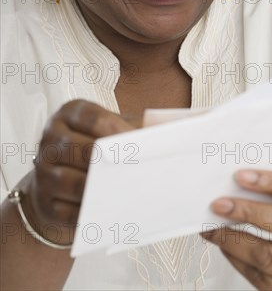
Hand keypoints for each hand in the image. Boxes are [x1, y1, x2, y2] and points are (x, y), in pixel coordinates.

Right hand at [25, 99, 132, 244]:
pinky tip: (112, 213)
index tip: (142, 142)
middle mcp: (51, 138)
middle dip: (112, 162)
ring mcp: (42, 171)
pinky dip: (91, 214)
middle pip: (82, 150)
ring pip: (72, 182)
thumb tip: (171, 129)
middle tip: (141, 171)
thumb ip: (134, 126)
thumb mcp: (111, 129)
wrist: (60, 179)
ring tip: (130, 193)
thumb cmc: (96, 149)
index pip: (94, 118)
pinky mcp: (44, 202)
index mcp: (70, 114)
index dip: (119, 130)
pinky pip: (68, 212)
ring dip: (102, 190)